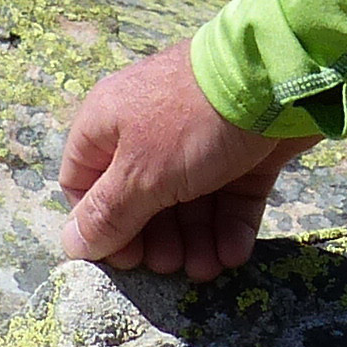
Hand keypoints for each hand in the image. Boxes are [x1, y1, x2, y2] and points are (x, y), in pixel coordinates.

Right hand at [55, 39, 317, 280]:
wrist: (275, 78)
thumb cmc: (189, 124)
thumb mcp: (140, 175)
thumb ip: (108, 214)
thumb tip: (72, 244)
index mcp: (108, 125)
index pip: (84, 182)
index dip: (99, 225)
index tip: (123, 257)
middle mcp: (148, 131)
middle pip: (140, 199)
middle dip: (157, 238)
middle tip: (172, 264)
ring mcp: (198, 140)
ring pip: (188, 202)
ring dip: (195, 240)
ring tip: (208, 268)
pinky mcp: (242, 151)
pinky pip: (228, 195)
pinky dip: (228, 226)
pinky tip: (232, 254)